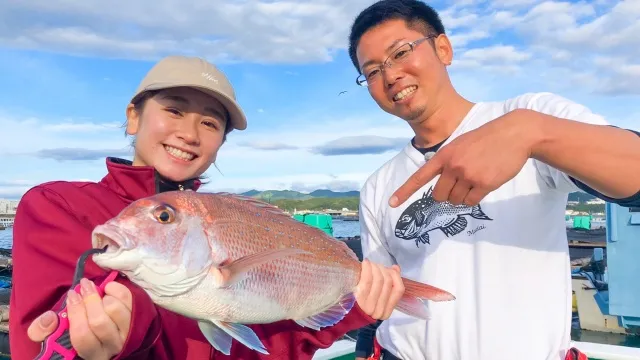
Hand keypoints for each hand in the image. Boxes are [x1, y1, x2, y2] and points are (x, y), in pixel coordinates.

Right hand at [28, 279, 132, 359]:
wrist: (108, 331)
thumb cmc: (79, 332)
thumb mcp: (55, 337)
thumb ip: (42, 330)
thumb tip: (50, 318)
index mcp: (91, 354)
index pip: (83, 337)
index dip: (75, 313)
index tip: (71, 295)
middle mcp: (112, 347)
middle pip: (100, 322)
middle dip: (89, 300)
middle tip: (83, 286)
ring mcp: (130, 334)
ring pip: (116, 310)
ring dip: (104, 297)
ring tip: (98, 293)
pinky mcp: (140, 319)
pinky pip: (130, 300)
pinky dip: (118, 289)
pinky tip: (109, 289)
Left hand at [355, 259, 403, 319]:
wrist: (341, 312)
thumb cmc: (359, 303)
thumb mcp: (375, 298)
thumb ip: (389, 285)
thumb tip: (395, 268)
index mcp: (386, 312)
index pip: (399, 290)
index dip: (396, 276)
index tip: (390, 269)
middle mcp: (379, 311)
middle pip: (388, 282)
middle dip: (384, 269)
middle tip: (376, 265)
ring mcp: (369, 305)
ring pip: (380, 279)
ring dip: (376, 267)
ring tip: (370, 264)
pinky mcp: (359, 297)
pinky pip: (368, 279)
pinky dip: (368, 268)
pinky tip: (366, 263)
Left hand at [389, 109, 537, 206]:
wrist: (514, 134)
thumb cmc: (486, 140)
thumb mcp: (460, 144)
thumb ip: (448, 162)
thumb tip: (443, 189)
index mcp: (444, 155)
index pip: (419, 176)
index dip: (404, 191)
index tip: (391, 203)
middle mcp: (452, 166)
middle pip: (439, 196)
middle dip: (446, 196)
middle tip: (459, 185)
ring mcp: (468, 175)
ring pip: (455, 201)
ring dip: (462, 197)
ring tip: (474, 180)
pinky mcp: (484, 184)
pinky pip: (470, 202)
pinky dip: (474, 198)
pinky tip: (483, 184)